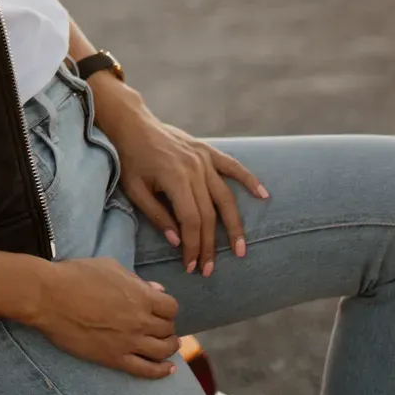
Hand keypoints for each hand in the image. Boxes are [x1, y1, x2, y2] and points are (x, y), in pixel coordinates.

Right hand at [13, 256, 180, 379]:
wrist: (49, 297)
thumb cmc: (76, 275)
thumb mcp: (110, 267)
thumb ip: (136, 280)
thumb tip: (156, 289)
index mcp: (141, 296)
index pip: (171, 307)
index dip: (168, 308)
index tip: (161, 309)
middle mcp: (140, 321)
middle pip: (168, 329)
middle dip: (167, 327)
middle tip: (160, 327)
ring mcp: (129, 342)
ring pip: (163, 350)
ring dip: (169, 348)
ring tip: (167, 345)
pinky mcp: (114, 358)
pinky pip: (145, 370)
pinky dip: (160, 371)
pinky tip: (168, 369)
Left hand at [91, 81, 267, 274]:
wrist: (132, 124)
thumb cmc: (130, 158)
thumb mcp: (135, 190)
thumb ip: (157, 216)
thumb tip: (178, 242)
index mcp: (175, 179)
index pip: (191, 221)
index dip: (193, 246)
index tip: (192, 266)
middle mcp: (195, 169)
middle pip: (209, 215)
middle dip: (210, 246)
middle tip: (210, 270)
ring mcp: (204, 159)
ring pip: (225, 198)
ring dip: (234, 226)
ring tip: (240, 249)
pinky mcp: (207, 151)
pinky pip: (233, 167)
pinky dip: (249, 180)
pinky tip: (264, 195)